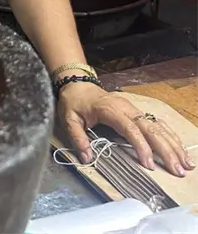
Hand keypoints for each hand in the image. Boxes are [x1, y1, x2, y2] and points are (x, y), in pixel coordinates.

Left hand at [57, 82, 194, 176]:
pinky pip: (157, 123)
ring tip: (186, 163)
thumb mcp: (68, 119)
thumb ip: (77, 138)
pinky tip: (179, 148)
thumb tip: (87, 157)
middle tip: (177, 170)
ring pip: (158, 126)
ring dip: (173, 145)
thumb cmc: (73, 102)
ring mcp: (134, 109)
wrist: (77, 84)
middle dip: (166, 150)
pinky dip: (170, 136)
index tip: (149, 165)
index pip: (131, 129)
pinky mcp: (136, 111)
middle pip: (150, 129)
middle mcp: (126, 108)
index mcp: (110, 110)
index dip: (141, 147)